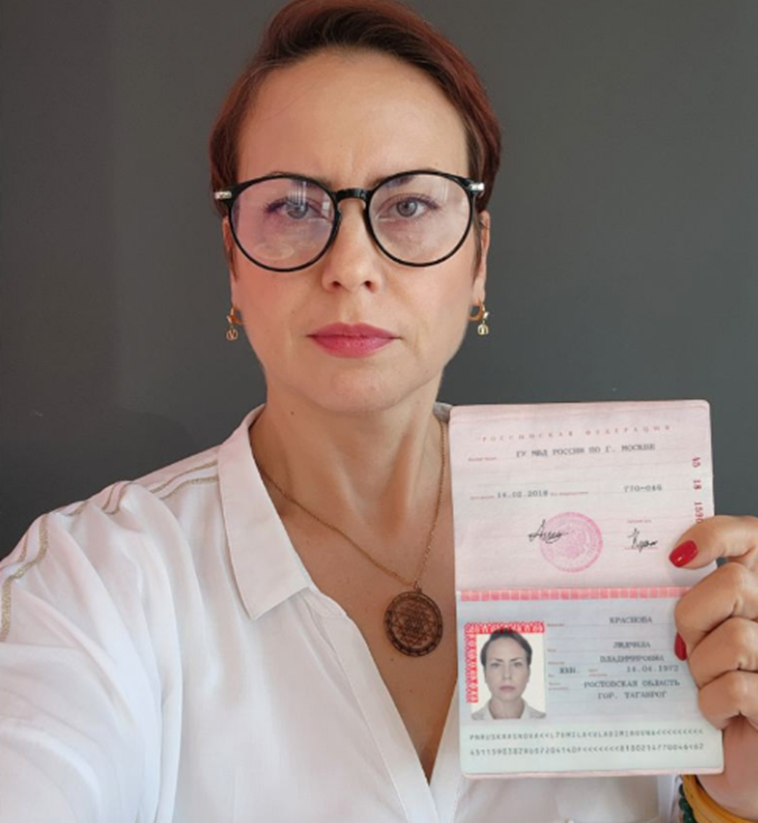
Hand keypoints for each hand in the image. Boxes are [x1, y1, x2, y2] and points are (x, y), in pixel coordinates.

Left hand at [672, 515, 757, 819]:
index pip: (750, 537)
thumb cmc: (712, 689)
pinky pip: (734, 687)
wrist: (739, 762)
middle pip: (733, 585)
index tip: (677, 557)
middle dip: (693, 616)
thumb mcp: (697, 635)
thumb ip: (685, 597)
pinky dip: (712, 704)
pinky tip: (717, 714)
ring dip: (702, 668)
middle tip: (685, 646)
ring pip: (735, 638)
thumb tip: (656, 568)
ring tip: (704, 685)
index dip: (715, 535)